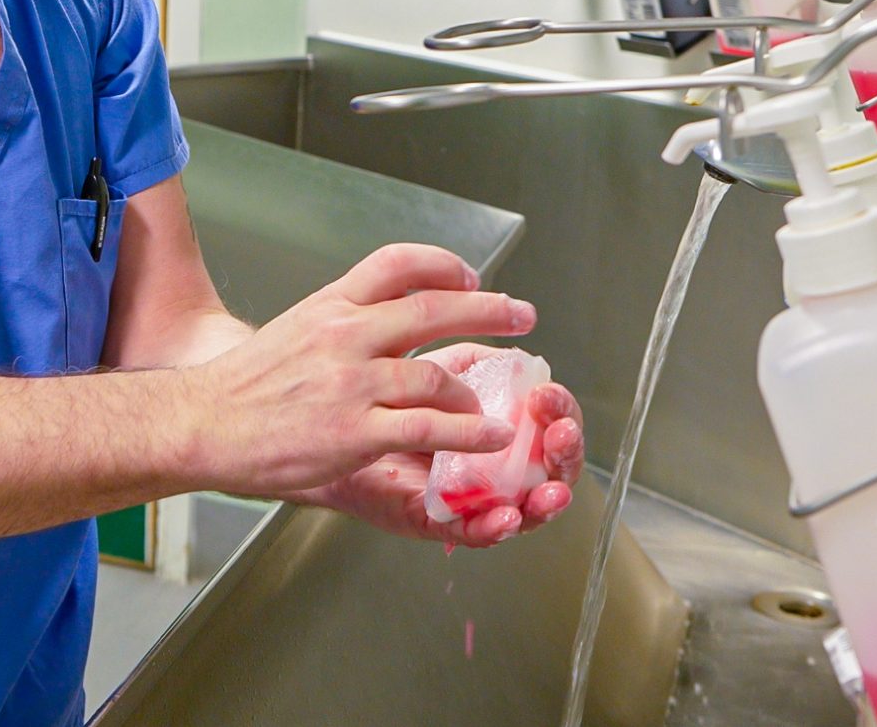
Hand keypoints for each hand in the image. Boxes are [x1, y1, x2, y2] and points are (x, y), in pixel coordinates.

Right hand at [182, 244, 537, 497]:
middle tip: (520, 315)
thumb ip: (339, 324)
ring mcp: (352, 383)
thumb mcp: (292, 331)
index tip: (470, 276)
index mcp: (330, 306)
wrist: (201, 424)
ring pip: (437, 375)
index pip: (397, 263)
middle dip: (488, 310)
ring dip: (474, 391)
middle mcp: (345, 335)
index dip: (443, 265)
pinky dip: (468, 433)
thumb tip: (381, 323)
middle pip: (433, 308)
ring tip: (490, 405)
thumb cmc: (241, 389)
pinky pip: (429, 429)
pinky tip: (486, 436)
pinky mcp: (355, 431)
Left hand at [289, 342, 583, 547]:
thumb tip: (512, 346)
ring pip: (522, 503)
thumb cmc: (373, 400)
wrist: (311, 430)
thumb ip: (472, 361)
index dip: (559, 408)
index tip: (549, 392)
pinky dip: (491, 526)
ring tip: (550, 488)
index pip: (546, 420)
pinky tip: (505, 516)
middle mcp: (487, 461)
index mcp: (494, 422)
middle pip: (547, 462)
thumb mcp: (425, 369)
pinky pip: (470, 530)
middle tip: (561, 434)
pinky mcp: (431, 519)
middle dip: (564, 450)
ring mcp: (463, 494)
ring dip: (544, 496)